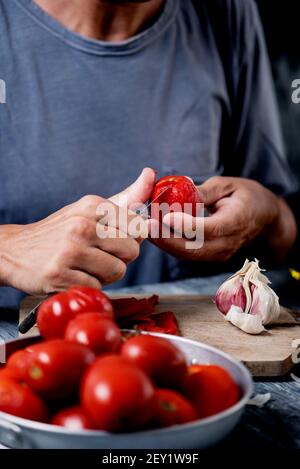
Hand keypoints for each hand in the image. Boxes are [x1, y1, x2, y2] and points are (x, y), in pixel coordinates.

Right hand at [0, 168, 155, 293]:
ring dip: (105, 274)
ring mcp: (70, 250)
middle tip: (98, 255)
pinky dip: (88, 285)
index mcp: (93, 205)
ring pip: (117, 271)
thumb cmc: (61, 231)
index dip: (130, 238)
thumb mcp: (91, 209)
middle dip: (120, 258)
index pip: (139, 226)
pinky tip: (72, 276)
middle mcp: (82, 224)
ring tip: (85, 266)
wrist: (15, 250)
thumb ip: (126, 197)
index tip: (112, 239)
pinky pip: (97, 287)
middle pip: (132, 250)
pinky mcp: (59, 274)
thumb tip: (151, 174)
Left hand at [149, 176, 296, 261]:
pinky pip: (187, 253)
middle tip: (145, 224)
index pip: (210, 228)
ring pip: (186, 253)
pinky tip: (156, 231)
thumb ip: (206, 191)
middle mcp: (227, 243)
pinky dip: (170, 243)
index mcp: (236, 221)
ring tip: (145, 226)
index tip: (167, 216)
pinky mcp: (210, 256)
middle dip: (166, 238)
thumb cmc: (247, 197)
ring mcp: (219, 254)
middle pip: (192, 248)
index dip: (188, 224)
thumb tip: (183, 188)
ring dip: (164, 241)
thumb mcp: (229, 185)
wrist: (264, 219)